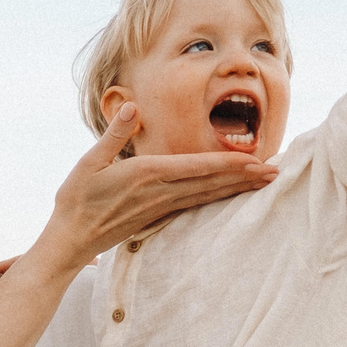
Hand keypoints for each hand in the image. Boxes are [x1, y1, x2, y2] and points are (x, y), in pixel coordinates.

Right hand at [35, 104, 276, 269]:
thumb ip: (114, 134)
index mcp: (147, 175)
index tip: (256, 160)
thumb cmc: (76, 200)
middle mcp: (160, 192)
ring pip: (208, 195)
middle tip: (276, 173)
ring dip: (237, 188)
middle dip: (245, 177)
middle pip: (211, 183)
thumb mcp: (89, 162)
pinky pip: (196, 204)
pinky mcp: (159, 216)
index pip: (197, 167)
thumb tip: (132, 107)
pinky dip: (218, 198)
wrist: (70, 239)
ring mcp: (162, 207)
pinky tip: (229, 195)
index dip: (229, 163)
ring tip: (263, 182)